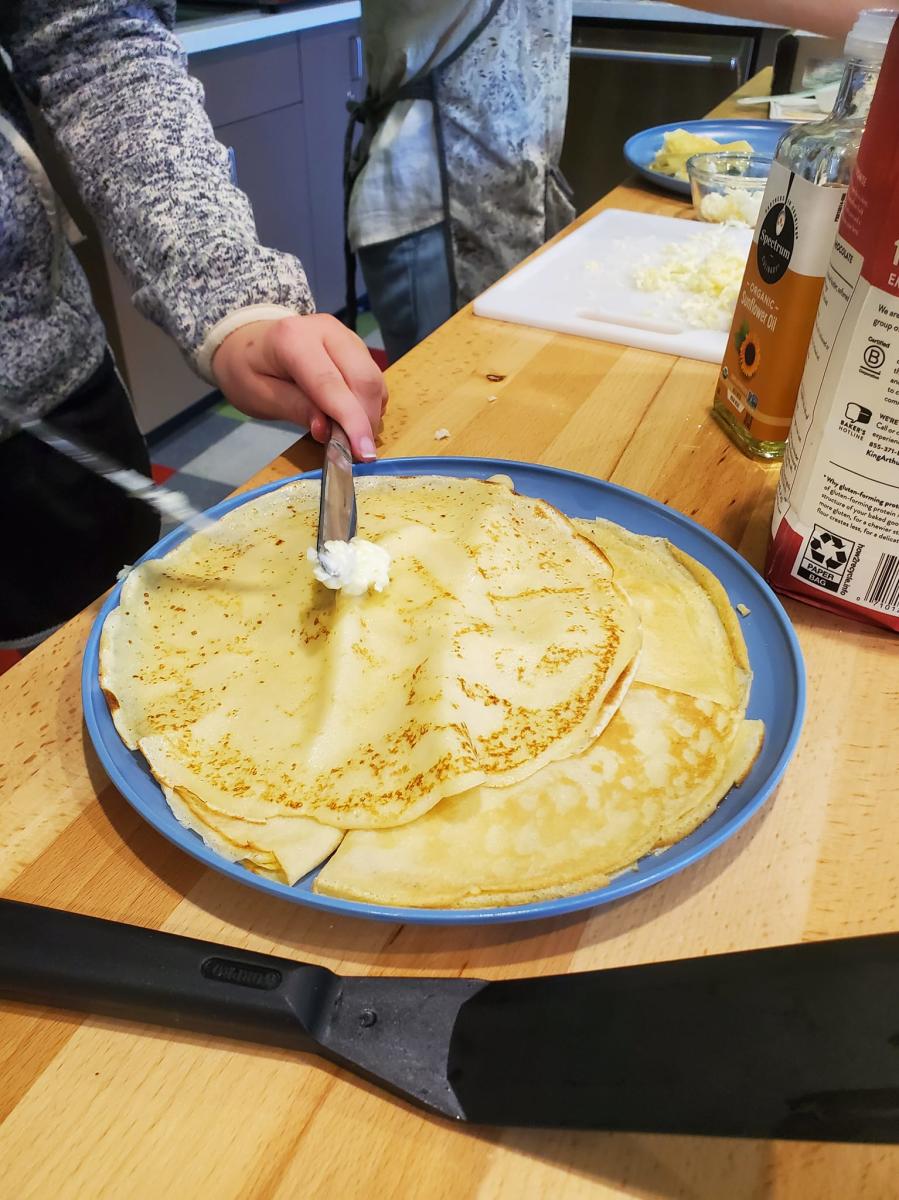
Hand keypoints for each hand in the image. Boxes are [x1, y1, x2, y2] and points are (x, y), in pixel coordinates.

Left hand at [211, 314, 386, 460]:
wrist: (250, 340)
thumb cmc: (248, 370)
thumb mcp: (259, 395)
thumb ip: (294, 408)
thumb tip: (327, 430)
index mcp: (294, 339)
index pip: (330, 383)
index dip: (351, 419)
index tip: (364, 453)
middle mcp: (326, 330)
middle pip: (363, 378)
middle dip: (367, 420)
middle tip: (359, 453)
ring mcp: (345, 335)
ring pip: (374, 379)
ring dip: (370, 414)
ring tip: (352, 437)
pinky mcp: (356, 345)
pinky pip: (374, 378)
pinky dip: (370, 403)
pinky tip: (353, 417)